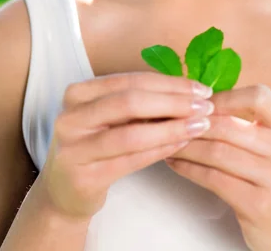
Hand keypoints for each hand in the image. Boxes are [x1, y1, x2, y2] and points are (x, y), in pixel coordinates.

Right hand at [39, 71, 213, 222]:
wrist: (65, 191)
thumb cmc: (95, 145)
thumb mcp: (108, 117)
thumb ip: (138, 101)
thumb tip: (189, 90)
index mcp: (77, 93)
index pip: (130, 80)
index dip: (168, 83)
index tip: (200, 88)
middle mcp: (70, 117)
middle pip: (130, 102)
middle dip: (173, 102)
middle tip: (205, 106)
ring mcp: (73, 148)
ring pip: (131, 133)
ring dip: (172, 128)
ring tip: (200, 126)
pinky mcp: (83, 177)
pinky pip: (130, 161)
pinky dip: (160, 150)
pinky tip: (182, 144)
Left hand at [164, 84, 270, 250]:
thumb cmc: (270, 178)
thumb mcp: (269, 145)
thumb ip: (243, 122)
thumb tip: (197, 100)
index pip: (259, 97)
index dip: (225, 97)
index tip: (199, 102)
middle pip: (227, 126)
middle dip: (191, 122)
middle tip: (168, 119)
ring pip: (216, 152)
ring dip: (185, 145)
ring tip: (166, 140)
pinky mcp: (258, 204)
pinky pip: (213, 178)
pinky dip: (188, 168)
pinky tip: (174, 162)